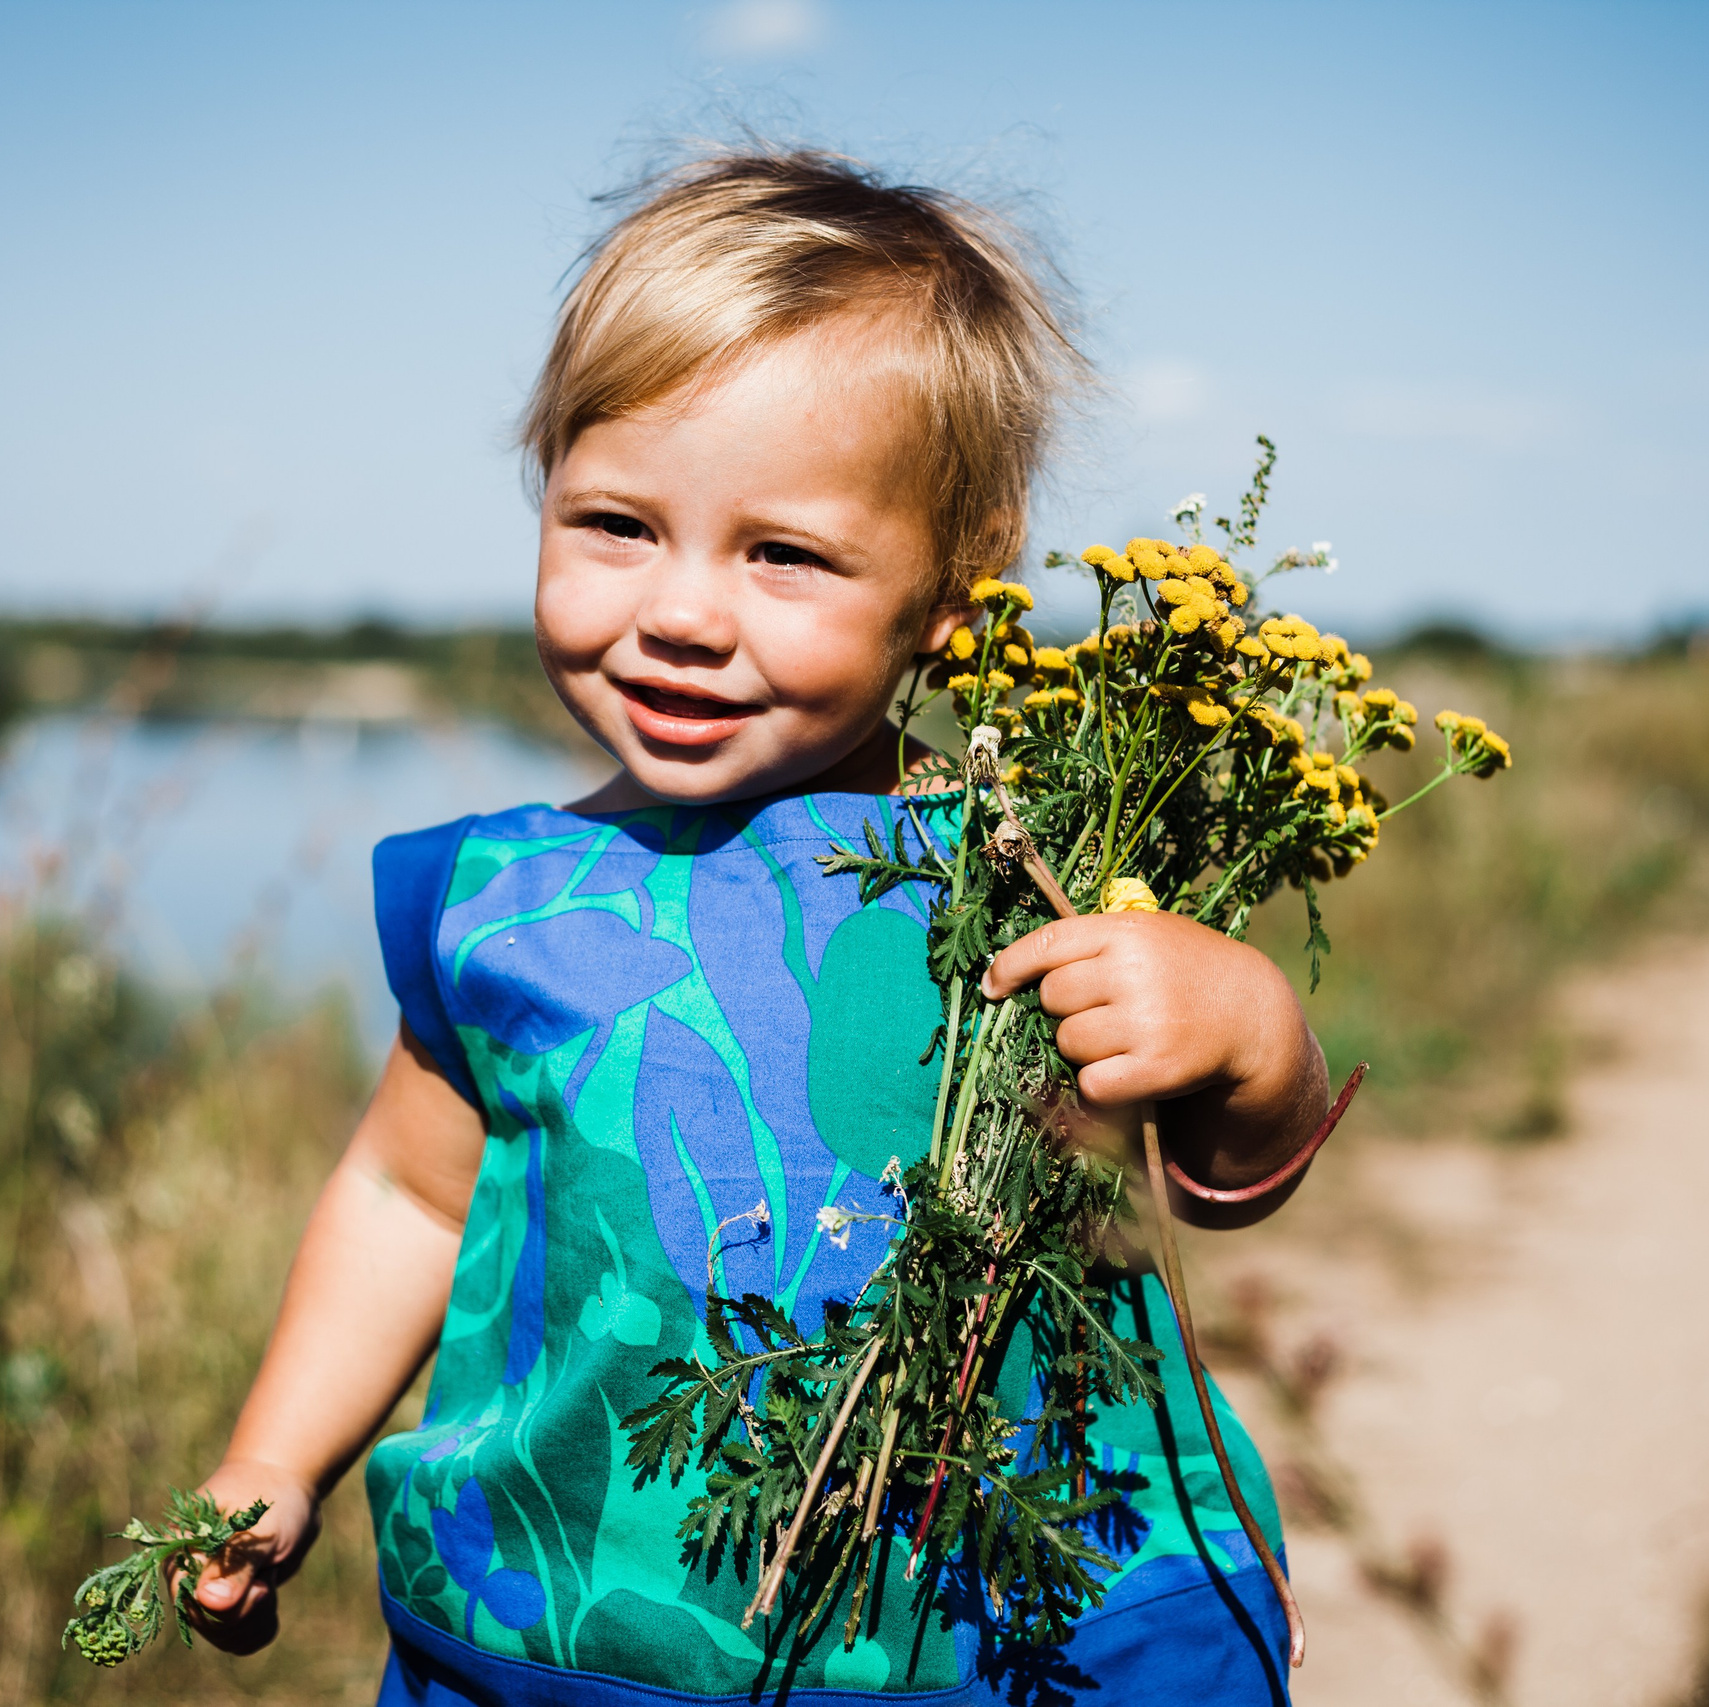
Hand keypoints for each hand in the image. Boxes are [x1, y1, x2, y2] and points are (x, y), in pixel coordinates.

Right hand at [167, 1459, 320, 1653]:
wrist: (286, 1486)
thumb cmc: (272, 1498)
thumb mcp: (262, 1527)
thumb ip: (237, 1564)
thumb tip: (208, 1602)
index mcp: (181, 1551)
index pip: (192, 1604)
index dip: (232, 1607)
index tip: (262, 1587)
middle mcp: (185, 1577)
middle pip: (209, 1625)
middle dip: (249, 1609)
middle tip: (268, 1575)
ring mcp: (203, 1594)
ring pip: (226, 1636)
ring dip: (257, 1615)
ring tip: (267, 1576)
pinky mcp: (223, 1606)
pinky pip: (238, 1638)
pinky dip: (260, 1624)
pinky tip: (268, 1594)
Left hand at [982, 911, 1325, 1210]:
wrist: (1252, 1014)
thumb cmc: (1185, 970)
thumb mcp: (1148, 934)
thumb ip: (1091, 942)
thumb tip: (1004, 971)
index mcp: (1127, 930)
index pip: (1047, 943)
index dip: (1009, 966)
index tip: (992, 986)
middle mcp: (1134, 971)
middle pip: (1052, 998)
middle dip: (1065, 1009)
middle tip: (1102, 1010)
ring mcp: (1146, 1021)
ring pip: (1069, 1042)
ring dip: (1083, 1047)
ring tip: (1122, 1037)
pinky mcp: (1157, 1067)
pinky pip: (1092, 1084)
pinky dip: (1101, 1083)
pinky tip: (1127, 1069)